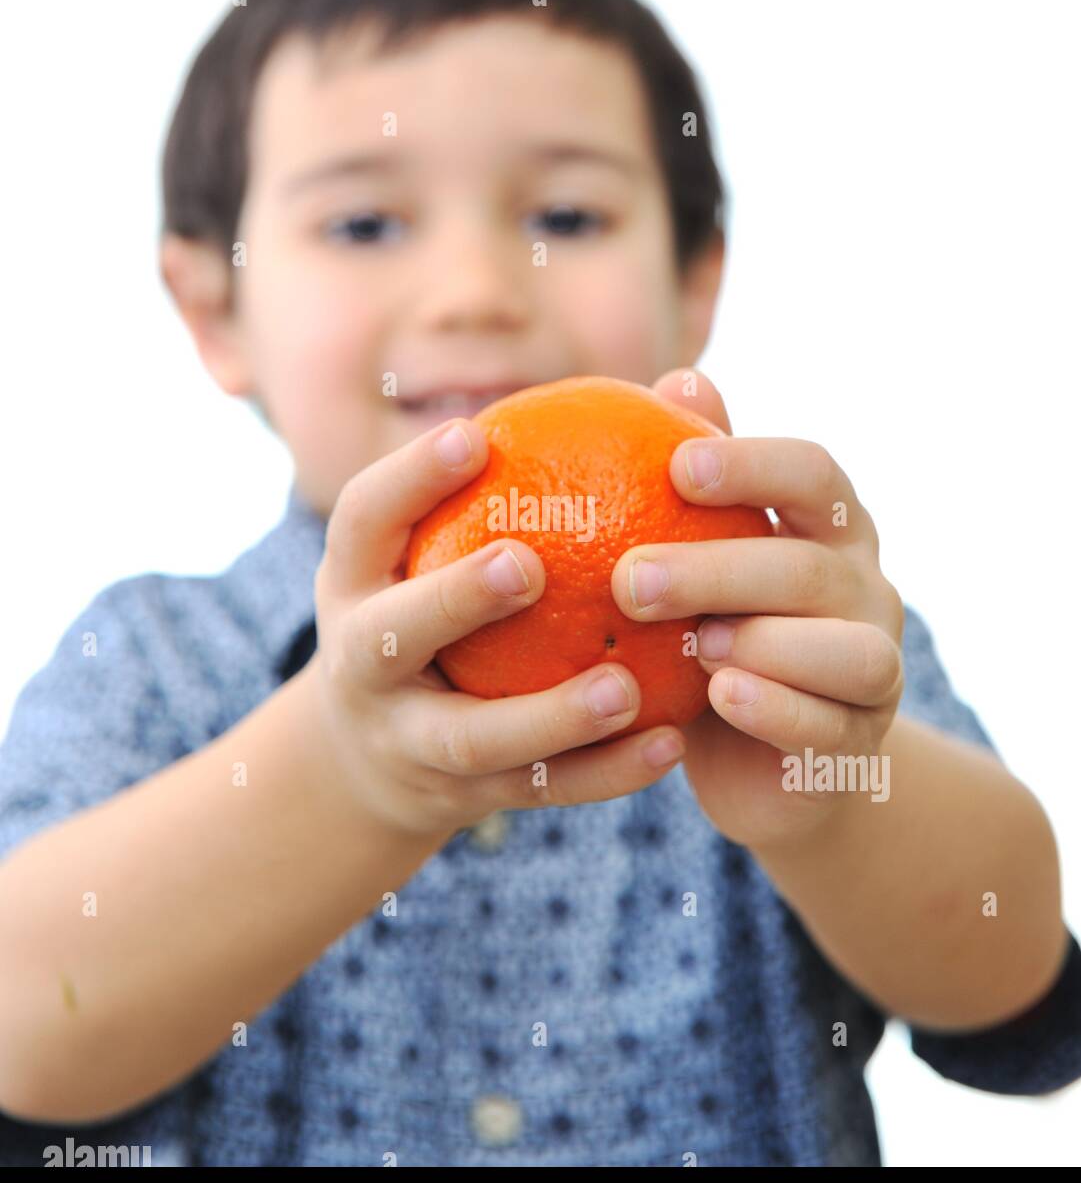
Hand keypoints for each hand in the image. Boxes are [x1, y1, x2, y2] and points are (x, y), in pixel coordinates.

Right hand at [309, 417, 687, 839]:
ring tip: (624, 687)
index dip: (409, 477)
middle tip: (529, 564)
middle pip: (391, 635)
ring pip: (469, 738)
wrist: (373, 756)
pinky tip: (670, 744)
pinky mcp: (457, 799)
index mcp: (353, 582)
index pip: (363, 520)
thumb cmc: (438, 612)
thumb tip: (682, 383)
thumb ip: (532, 479)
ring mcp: (403, 740)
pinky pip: (535, 791)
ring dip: (546, 716)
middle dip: (453, 600)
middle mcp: (361, 662)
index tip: (478, 434)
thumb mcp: (440, 550)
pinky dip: (601, 774)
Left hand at [608, 369, 904, 852]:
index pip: (812, 474)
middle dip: (719, 570)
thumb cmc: (718, 634)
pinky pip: (832, 725)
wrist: (765, 761)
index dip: (753, 465)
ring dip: (767, 644)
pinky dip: (779, 710)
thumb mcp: (702, 559)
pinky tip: (723, 697)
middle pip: (808, 566)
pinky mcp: (860, 740)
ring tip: (695, 648)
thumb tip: (679, 379)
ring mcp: (874, 666)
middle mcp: (863, 587)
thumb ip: (699, 484)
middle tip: (630, 580)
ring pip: (848, 649)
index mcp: (827, 528)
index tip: (677, 466)